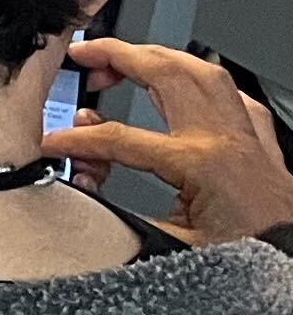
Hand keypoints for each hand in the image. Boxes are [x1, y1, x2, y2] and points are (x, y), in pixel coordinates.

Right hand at [58, 42, 292, 242]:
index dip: (77, 139)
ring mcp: (244, 135)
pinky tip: (188, 87)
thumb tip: (83, 199)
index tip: (53, 142)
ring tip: (129, 59)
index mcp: (198, 163)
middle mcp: (222, 138)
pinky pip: (234, 95)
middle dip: (117, 55)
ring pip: (201, 69)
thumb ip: (124, 220)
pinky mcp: (261, 143)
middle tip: (84, 55)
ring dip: (159, 56)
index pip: (119, 138)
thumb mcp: (175, 249)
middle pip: (164, 73)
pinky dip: (204, 83)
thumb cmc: (250, 259)